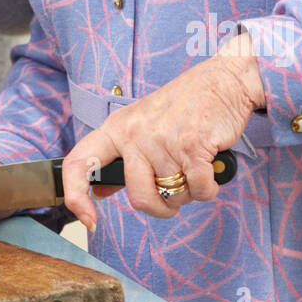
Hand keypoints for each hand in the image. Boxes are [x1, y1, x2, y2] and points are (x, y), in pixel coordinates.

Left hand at [61, 34, 265, 232]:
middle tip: (174, 193)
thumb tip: (100, 191)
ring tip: (194, 165)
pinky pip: (199, 192)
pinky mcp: (192, 147)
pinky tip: (209, 167)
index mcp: (117, 128)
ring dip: (189, 192)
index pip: (79, 163)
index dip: (76, 196)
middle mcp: (135, 134)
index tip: (89, 220)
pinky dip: (209, 188)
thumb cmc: (184, 105)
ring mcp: (162, 141)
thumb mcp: (142, 123)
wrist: (224, 82)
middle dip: (162, 206)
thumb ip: (121, 157)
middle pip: (139, 197)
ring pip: (174, 197)